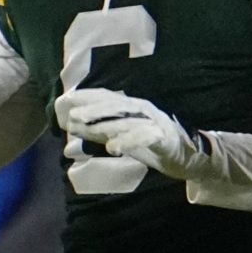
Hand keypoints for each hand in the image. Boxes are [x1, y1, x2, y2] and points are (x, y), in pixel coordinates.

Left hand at [55, 86, 199, 176]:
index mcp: (131, 106)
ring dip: (107, 125)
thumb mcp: (119, 136)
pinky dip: (129, 141)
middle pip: (117, 105)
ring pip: (129, 121)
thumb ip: (97, 132)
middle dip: (95, 109)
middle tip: (74, 115)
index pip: (108, 97)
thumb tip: (69, 132)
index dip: (87, 96)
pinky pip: (146, 137)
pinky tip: (113, 148)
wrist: (186, 156)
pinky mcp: (164, 138)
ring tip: (87, 129)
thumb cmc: (149, 143)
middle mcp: (142, 110)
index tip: (66, 99)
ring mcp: (155, 122)